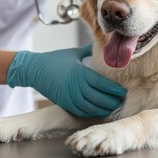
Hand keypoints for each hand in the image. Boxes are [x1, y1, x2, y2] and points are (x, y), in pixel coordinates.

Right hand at [7, 45, 126, 117]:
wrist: (34, 70)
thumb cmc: (55, 59)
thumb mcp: (74, 53)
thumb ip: (90, 50)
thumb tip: (103, 44)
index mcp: (81, 74)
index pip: (103, 84)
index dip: (115, 90)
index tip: (123, 90)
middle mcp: (77, 87)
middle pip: (101, 99)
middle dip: (113, 101)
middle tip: (122, 99)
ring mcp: (70, 98)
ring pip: (93, 108)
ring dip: (105, 109)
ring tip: (114, 106)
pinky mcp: (65, 104)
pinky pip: (83, 112)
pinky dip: (94, 113)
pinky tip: (101, 110)